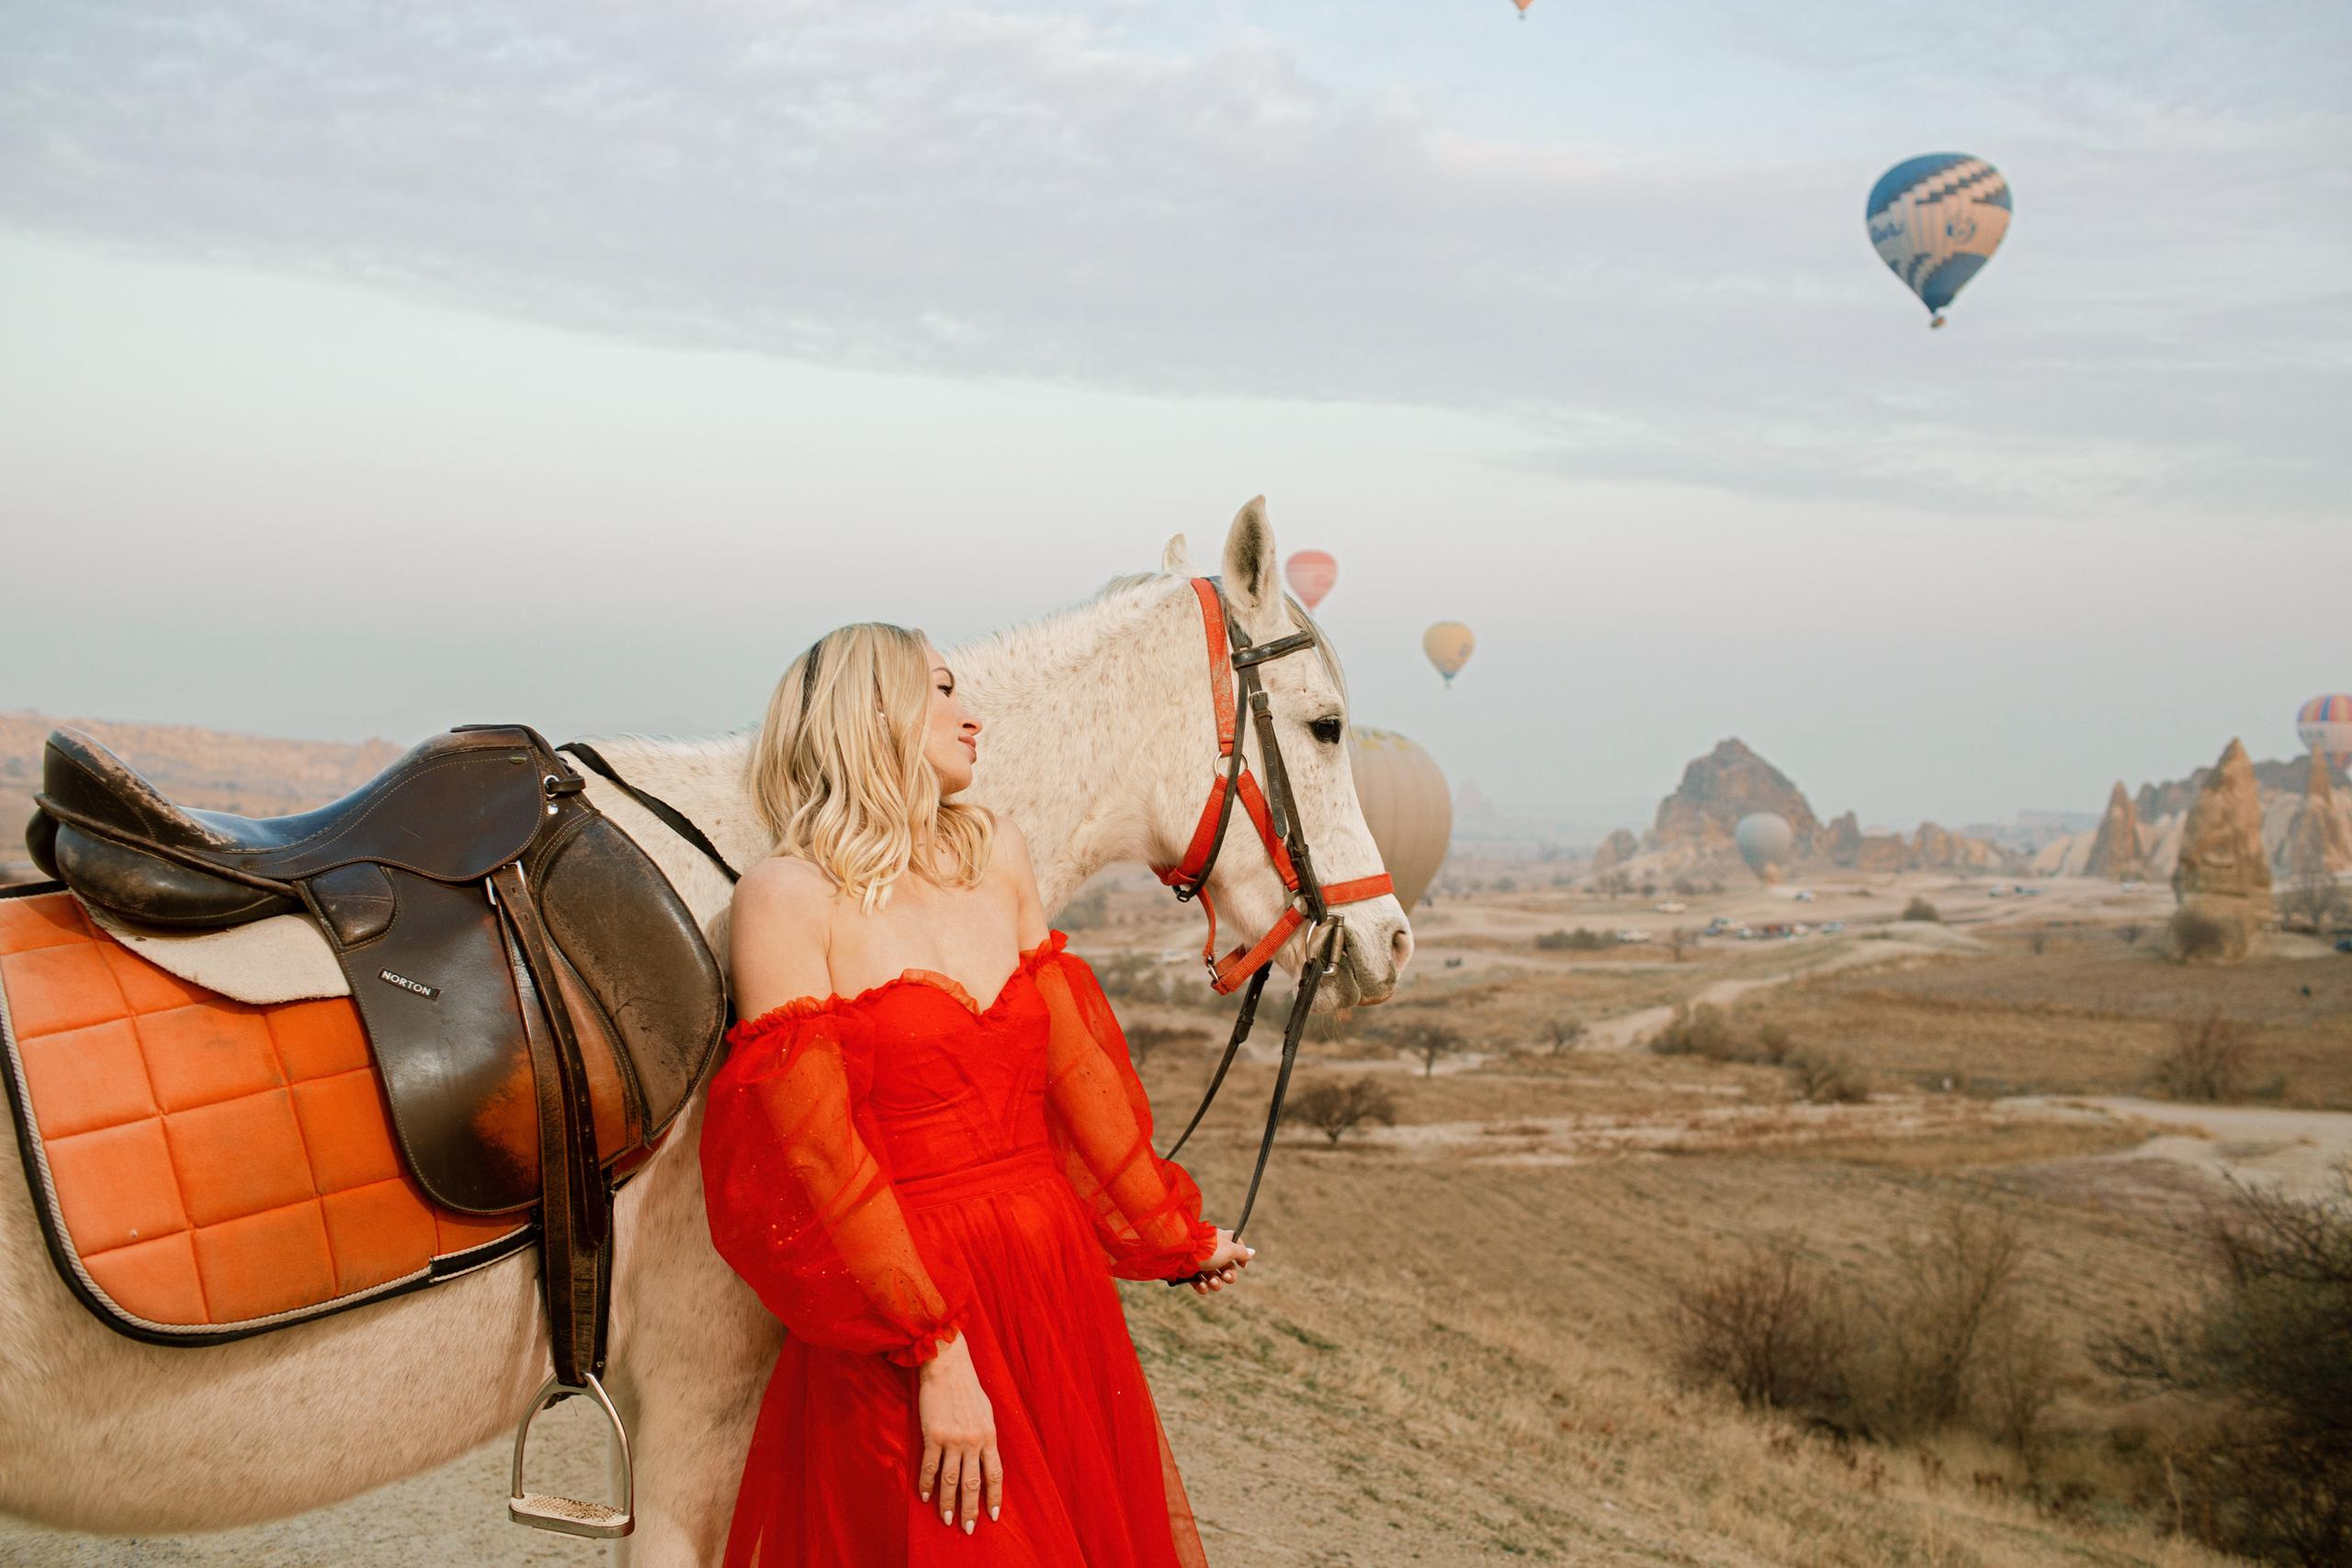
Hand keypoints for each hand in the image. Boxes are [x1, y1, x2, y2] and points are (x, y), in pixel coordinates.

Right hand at [915, 1335, 1000, 1531]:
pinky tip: (925, 1496)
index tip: (993, 1516)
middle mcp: (973, 1441)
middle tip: (967, 1528)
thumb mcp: (986, 1412)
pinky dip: (926, 1484)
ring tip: (947, 1519)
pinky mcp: (933, 1435)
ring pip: (951, 1480)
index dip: (994, 1497)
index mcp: (989, 1436)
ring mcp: (953, 1439)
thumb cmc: (968, 1388)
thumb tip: (987, 1455)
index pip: (995, 1474)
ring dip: (948, 1503)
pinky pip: (929, 1467)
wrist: (948, 1367)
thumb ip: (986, 1435)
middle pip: (973, 1484)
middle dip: (971, 1509)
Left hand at [1185, 1228, 1254, 1295]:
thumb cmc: (1208, 1250)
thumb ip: (1242, 1253)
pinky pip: (1200, 1282)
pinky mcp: (1189, 1272)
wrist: (1180, 1255)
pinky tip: (1202, 1286)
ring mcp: (1200, 1261)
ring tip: (1211, 1282)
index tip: (1242, 1265)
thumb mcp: (1230, 1250)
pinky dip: (1203, 1287)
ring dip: (1216, 1283)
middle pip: (1226, 1266)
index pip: (1236, 1244)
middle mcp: (1211, 1250)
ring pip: (1214, 1277)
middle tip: (1226, 1277)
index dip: (1241, 1256)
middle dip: (1229, 1275)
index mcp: (1221, 1240)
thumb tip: (1253, 1253)